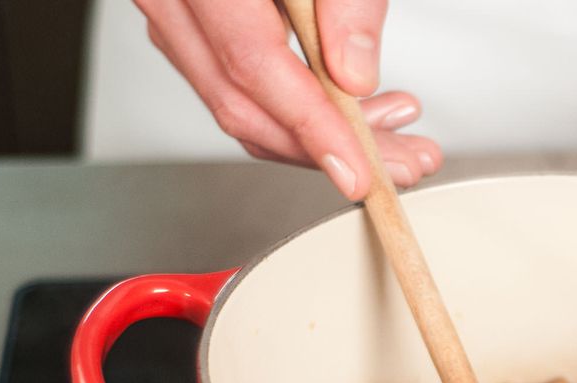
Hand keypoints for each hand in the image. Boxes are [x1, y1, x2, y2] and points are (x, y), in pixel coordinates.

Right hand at [134, 0, 441, 196]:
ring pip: (236, 100)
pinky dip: (296, 103)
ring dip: (319, 131)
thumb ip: (346, 1)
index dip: (311, 130)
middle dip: (328, 148)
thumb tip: (354, 76)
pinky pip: (234, 76)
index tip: (360, 172)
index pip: (253, 67)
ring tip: (396, 130)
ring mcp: (172, 2)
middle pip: (241, 102)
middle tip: (404, 162)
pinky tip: (356, 105)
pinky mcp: (190, 13)